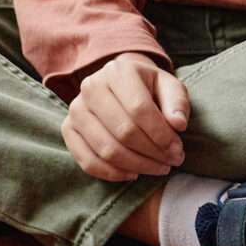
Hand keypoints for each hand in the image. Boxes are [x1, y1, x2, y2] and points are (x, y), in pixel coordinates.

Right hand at [62, 52, 189, 182]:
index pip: (139, 109)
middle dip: (152, 153)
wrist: (121, 84)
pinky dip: (112, 173)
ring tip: (158, 168)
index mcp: (118, 71)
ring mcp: (76, 109)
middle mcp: (91, 87)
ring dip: (136, 165)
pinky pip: (87, 160)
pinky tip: (133, 173)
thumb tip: (178, 124)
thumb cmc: (149, 88)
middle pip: (123, 132)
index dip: (161, 135)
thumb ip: (177, 103)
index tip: (178, 150)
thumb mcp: (169, 87)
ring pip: (106, 149)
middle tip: (172, 161)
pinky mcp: (68, 129)